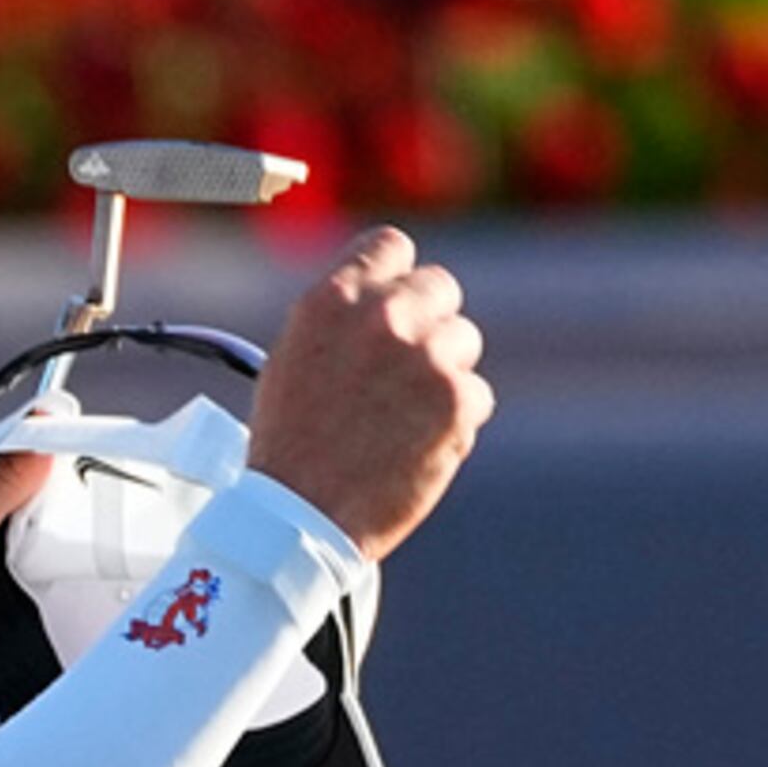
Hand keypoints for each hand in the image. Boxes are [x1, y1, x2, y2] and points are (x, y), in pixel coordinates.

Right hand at [243, 226, 492, 565]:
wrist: (298, 520)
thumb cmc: (290, 446)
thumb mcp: (293, 359)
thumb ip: (341, 317)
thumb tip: (384, 298)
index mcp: (332, 299)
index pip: (392, 246)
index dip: (396, 276)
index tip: (395, 301)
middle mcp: (382, 316)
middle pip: (439, 287)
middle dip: (428, 324)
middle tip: (407, 368)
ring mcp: (425, 356)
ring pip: (464, 340)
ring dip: (444, 374)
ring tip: (404, 418)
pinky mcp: (456, 400)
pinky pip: (477, 394)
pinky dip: (456, 421)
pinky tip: (418, 446)